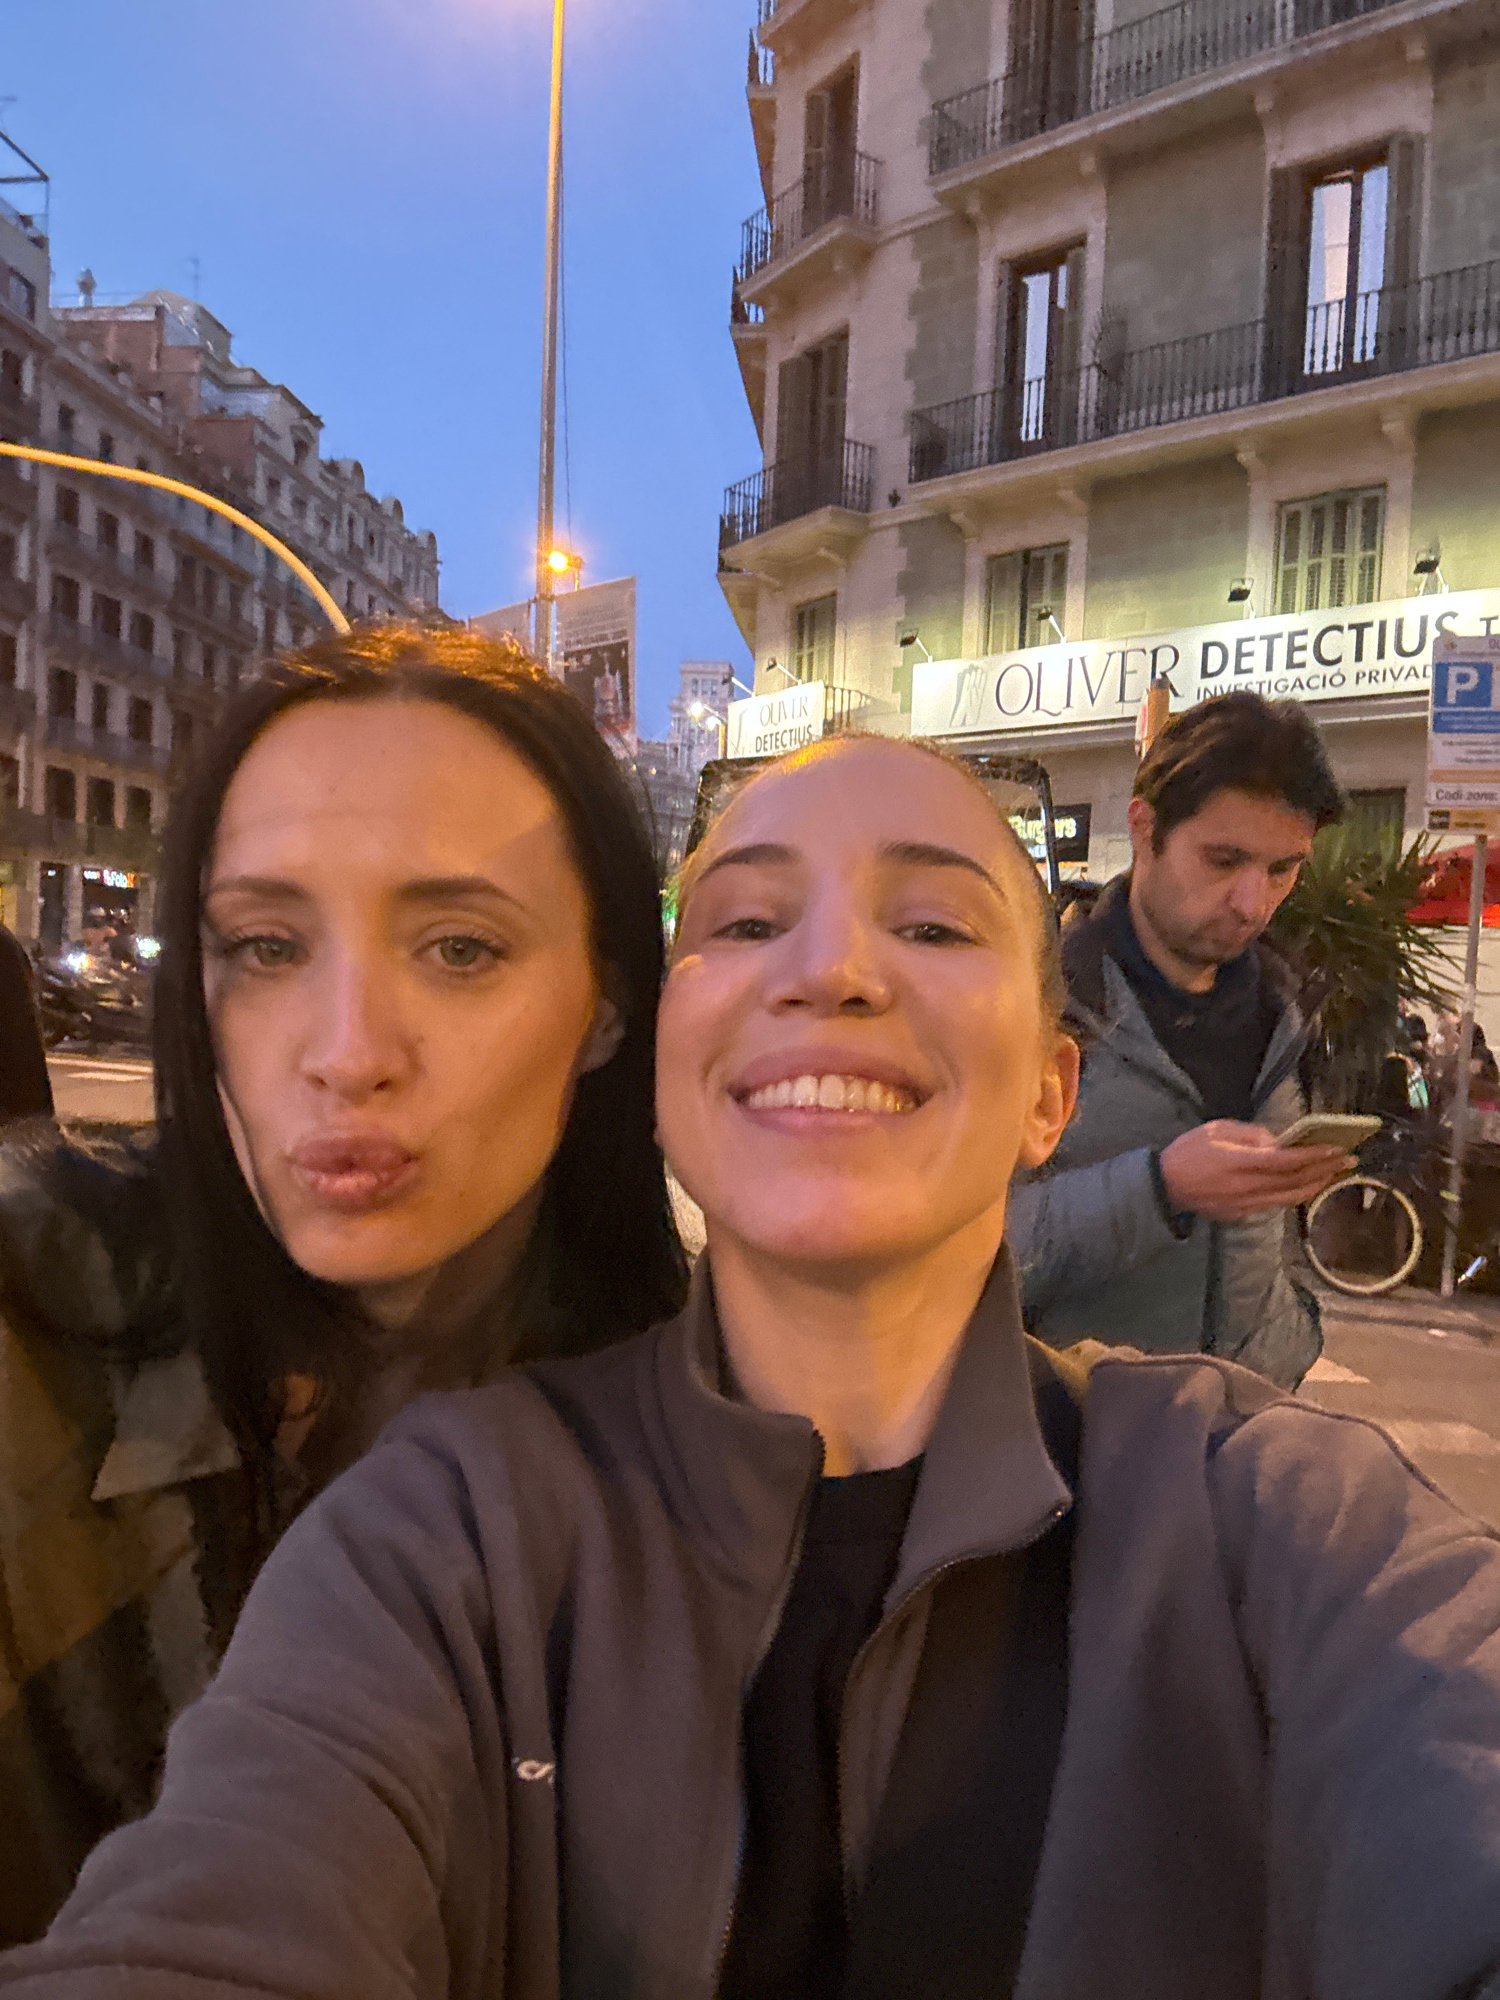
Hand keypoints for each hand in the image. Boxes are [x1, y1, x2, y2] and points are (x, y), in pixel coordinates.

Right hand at [1159, 1120, 1353, 1222]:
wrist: (1164, 1186)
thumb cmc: (1188, 1151)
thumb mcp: (1215, 1129)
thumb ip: (1248, 1134)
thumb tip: (1276, 1142)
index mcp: (1240, 1162)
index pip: (1287, 1160)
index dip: (1314, 1155)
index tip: (1337, 1149)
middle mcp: (1248, 1186)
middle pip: (1295, 1181)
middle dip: (1324, 1170)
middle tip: (1347, 1161)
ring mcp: (1246, 1204)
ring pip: (1290, 1198)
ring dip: (1315, 1186)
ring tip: (1333, 1175)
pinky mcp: (1242, 1214)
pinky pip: (1275, 1204)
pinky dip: (1295, 1194)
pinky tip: (1305, 1186)